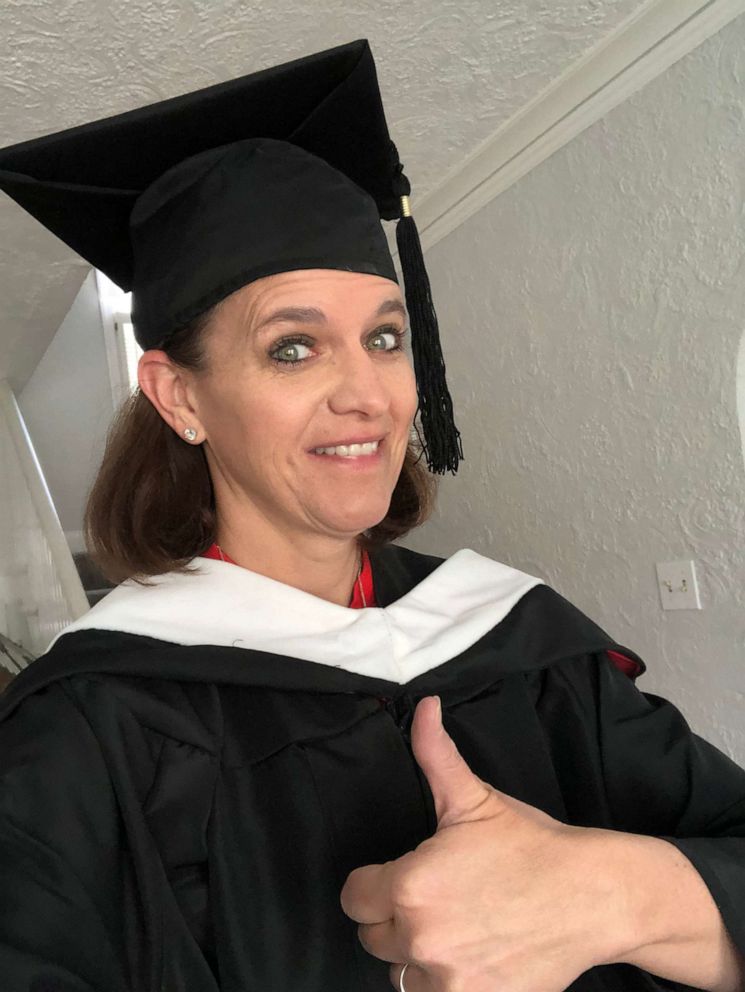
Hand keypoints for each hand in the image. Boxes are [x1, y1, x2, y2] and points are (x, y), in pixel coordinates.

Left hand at [340, 696, 625, 991]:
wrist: (592, 896)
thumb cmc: (531, 845)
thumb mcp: (475, 798)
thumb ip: (435, 753)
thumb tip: (422, 706)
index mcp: (411, 885)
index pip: (354, 897)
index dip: (375, 882)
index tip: (402, 876)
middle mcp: (421, 938)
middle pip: (372, 935)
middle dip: (396, 915)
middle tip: (438, 896)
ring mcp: (448, 980)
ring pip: (400, 971)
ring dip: (418, 952)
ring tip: (457, 924)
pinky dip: (444, 981)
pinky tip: (472, 953)